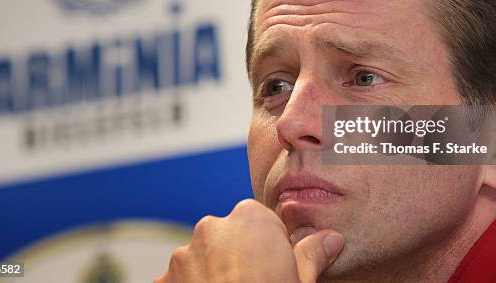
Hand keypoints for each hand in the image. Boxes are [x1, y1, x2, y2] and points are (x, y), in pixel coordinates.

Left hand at [154, 199, 343, 282]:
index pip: (261, 222)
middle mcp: (213, 228)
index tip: (276, 271)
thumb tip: (331, 238)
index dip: (271, 248)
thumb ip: (311, 255)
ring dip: (214, 274)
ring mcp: (184, 255)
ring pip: (203, 258)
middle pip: (229, 237)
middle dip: (239, 257)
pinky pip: (182, 280)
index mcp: (251, 219)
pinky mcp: (165, 280)